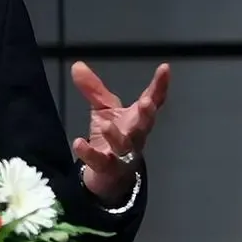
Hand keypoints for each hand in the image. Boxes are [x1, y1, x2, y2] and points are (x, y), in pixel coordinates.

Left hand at [71, 61, 169, 205]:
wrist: (108, 176)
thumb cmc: (112, 138)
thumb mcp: (103, 110)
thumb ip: (93, 89)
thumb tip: (76, 65)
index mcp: (137, 118)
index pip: (153, 100)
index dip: (160, 85)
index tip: (165, 68)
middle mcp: (135, 136)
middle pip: (144, 126)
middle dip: (147, 114)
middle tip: (146, 102)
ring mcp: (123, 154)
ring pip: (124, 146)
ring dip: (116, 136)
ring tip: (107, 126)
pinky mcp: (107, 168)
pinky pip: (100, 161)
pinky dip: (89, 153)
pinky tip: (79, 143)